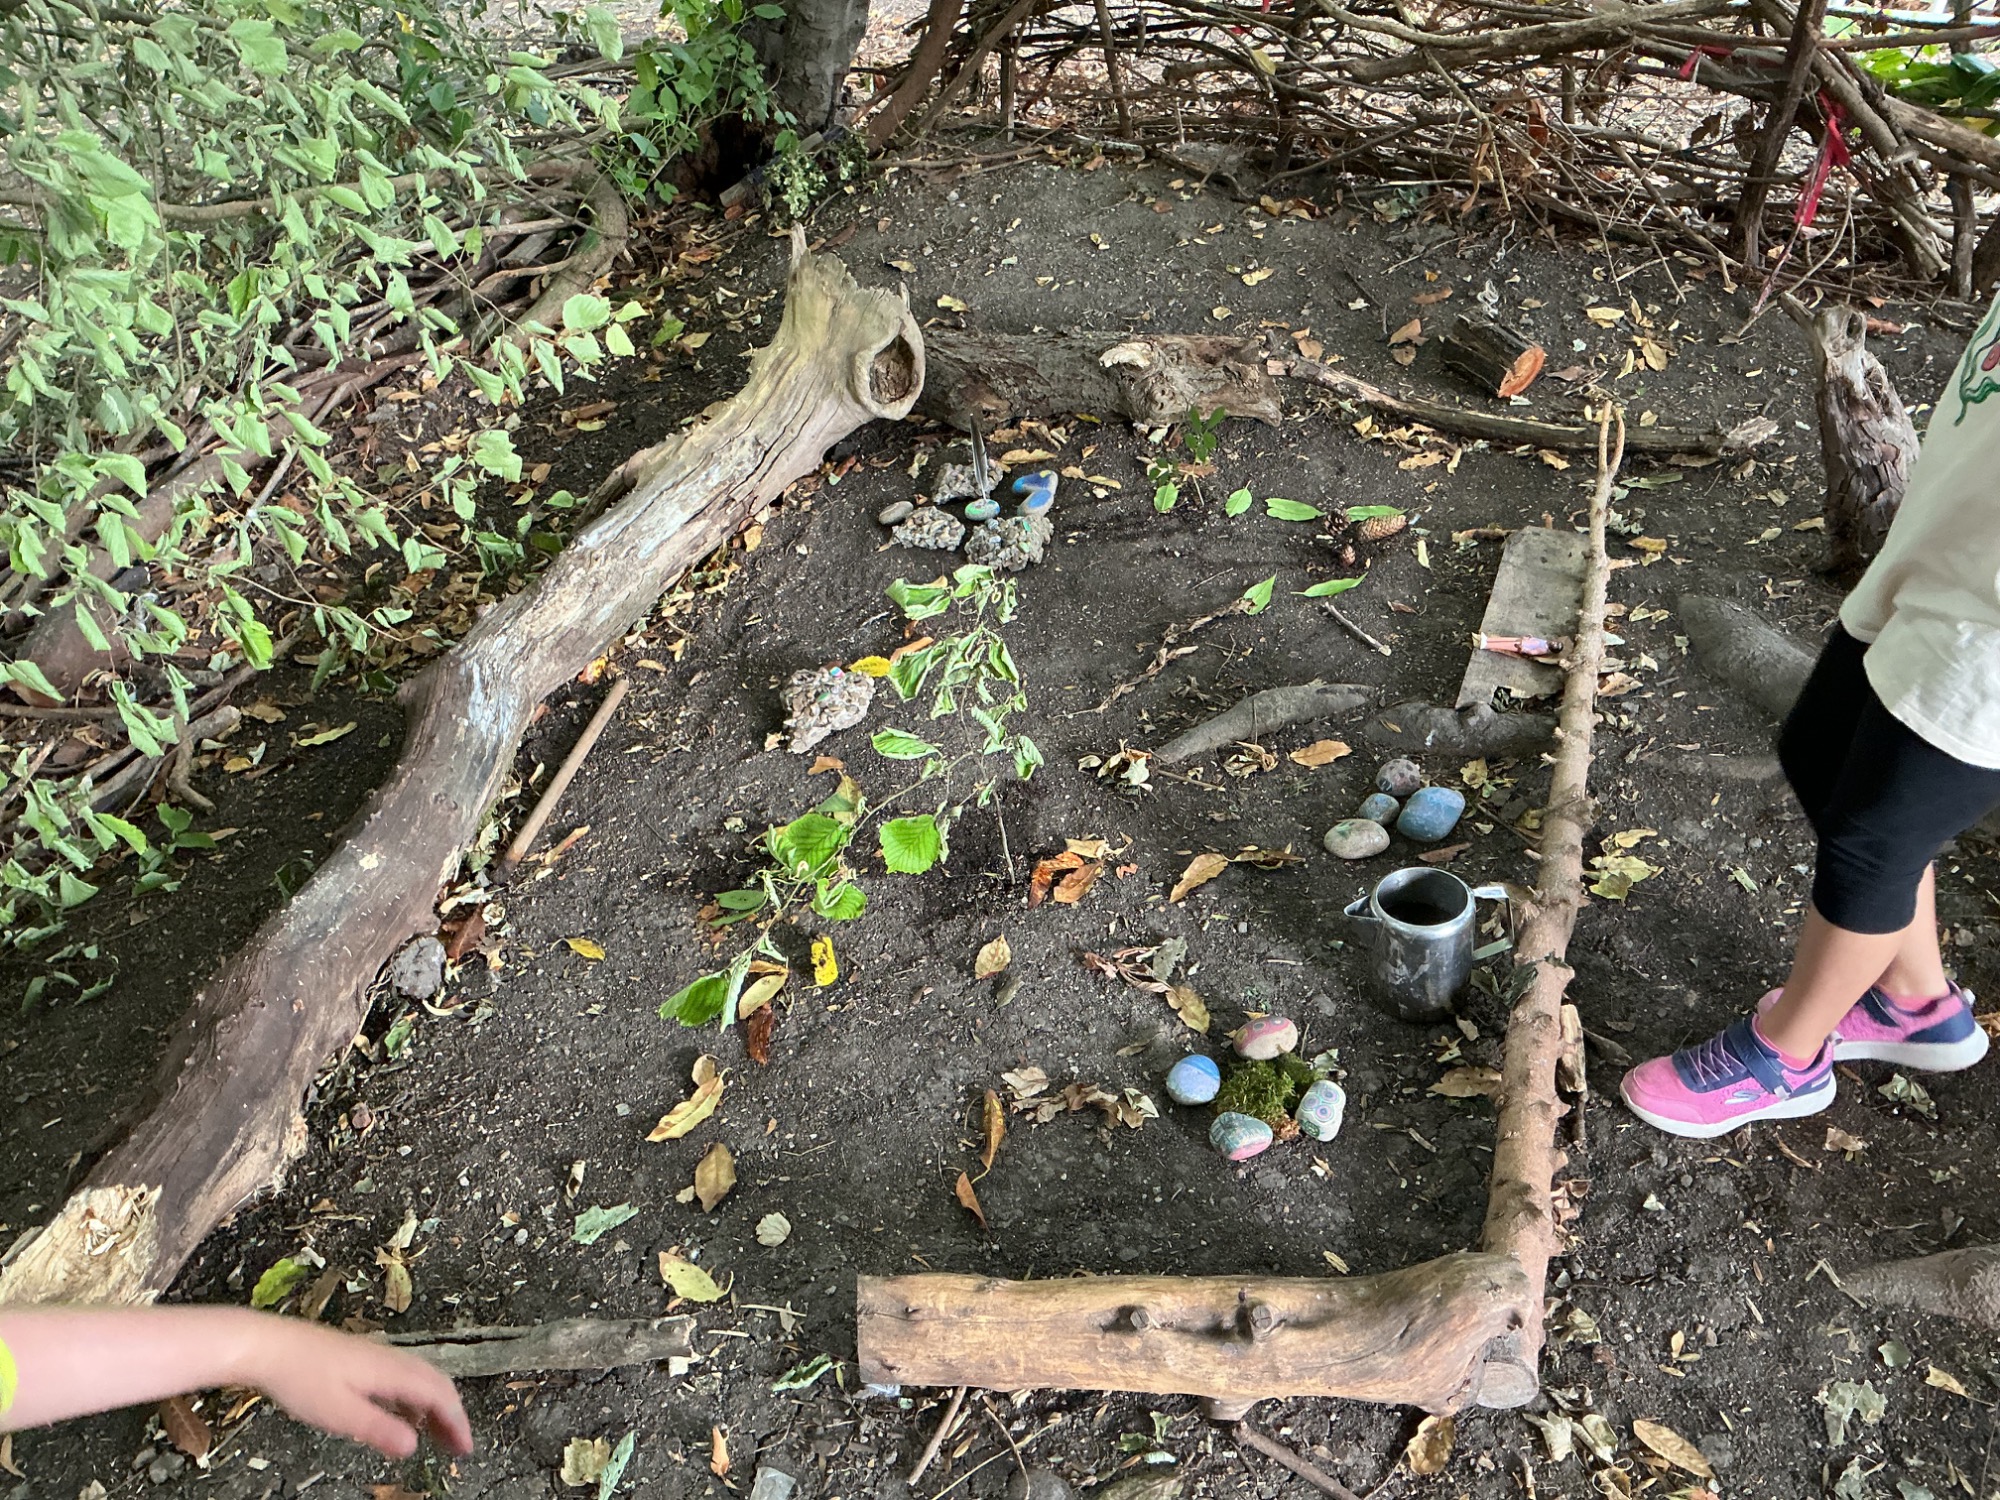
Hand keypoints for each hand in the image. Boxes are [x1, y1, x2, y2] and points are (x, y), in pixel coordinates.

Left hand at [238, 1320, 472, 1458]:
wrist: (268, 1345)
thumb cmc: (300, 1379)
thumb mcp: (339, 1413)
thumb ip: (378, 1429)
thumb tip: (413, 1446)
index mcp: (391, 1370)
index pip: (439, 1394)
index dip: (457, 1421)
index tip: (465, 1448)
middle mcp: (391, 1359)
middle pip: (437, 1383)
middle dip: (453, 1415)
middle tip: (458, 1446)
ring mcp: (377, 1356)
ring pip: (421, 1379)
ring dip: (435, 1407)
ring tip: (437, 1436)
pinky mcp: (363, 1359)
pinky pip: (403, 1378)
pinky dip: (414, 1400)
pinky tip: (403, 1417)